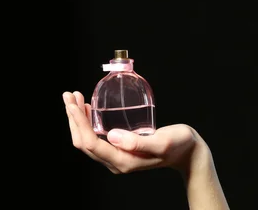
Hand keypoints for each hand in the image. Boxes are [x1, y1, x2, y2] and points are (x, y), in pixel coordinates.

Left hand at [63, 91, 200, 173]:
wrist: (188, 152)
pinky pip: (96, 137)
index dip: (77, 123)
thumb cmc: (178, 145)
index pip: (90, 143)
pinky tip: (87, 110)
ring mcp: (117, 156)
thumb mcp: (162, 142)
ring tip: (73, 99)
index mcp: (122, 161)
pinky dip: (87, 122)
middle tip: (69, 95)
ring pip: (87, 140)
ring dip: (77, 119)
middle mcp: (116, 161)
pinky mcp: (120, 149)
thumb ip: (138, 143)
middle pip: (83, 142)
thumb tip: (112, 136)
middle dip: (72, 119)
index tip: (73, 103)